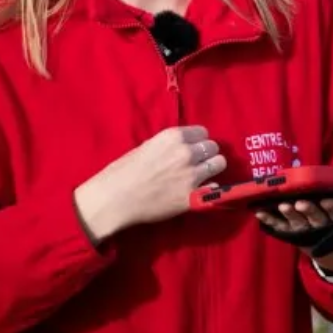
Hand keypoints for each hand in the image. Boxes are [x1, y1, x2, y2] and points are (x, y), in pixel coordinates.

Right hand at [74, 125, 224, 242]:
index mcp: (174, 137)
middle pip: (213, 147)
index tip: (192, 148)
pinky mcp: (193, 197)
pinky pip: (215, 188)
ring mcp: (192, 175)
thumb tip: (180, 147)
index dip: (197, 141)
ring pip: (219, 164)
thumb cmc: (122, 172)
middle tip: (197, 163)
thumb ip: (167, 146)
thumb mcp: (145, 147)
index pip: (203, 132)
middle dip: (206, 154)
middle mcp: (187, 153)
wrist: (113, 200)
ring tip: (202, 175)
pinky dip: (211, 189)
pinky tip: (202, 191)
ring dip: (212, 168)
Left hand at [258, 195, 332, 275]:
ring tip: (281, 206)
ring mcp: (306, 233)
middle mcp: (321, 229)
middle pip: (314, 219)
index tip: (329, 200)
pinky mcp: (293, 235)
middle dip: (307, 211)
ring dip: (287, 215)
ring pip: (296, 224)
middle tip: (299, 203)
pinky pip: (280, 228)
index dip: (331, 208)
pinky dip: (270, 221)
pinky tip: (259, 212)